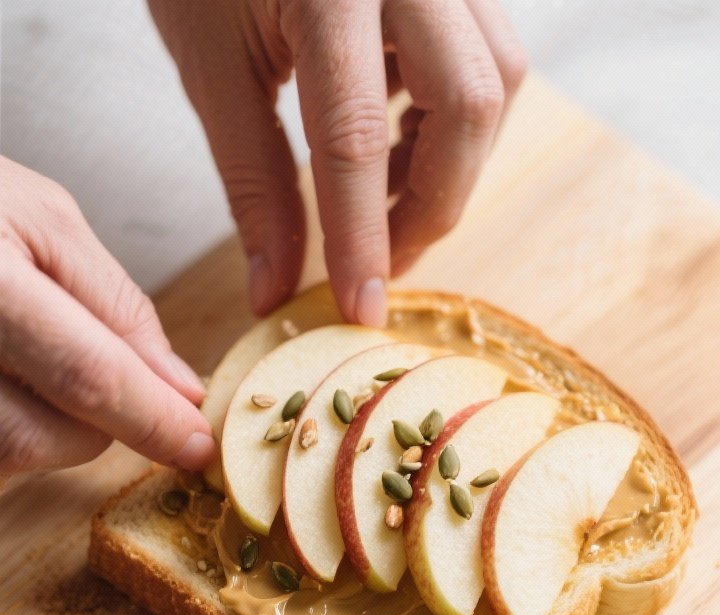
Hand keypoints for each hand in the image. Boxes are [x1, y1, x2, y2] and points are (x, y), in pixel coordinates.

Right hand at [0, 157, 215, 474]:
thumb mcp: (39, 216)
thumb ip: (116, 306)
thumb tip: (177, 389)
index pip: (87, 376)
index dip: (151, 421)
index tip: (195, 446)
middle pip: (40, 437)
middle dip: (94, 427)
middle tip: (103, 383)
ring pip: (5, 457)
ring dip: (42, 432)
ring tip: (30, 363)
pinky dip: (5, 430)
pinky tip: (4, 380)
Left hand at [150, 0, 525, 325]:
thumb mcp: (214, 71)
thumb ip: (253, 186)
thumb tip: (277, 293)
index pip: (353, 133)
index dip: (361, 236)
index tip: (361, 308)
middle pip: (469, 103)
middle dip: (432, 204)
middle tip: (381, 259)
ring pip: (496, 80)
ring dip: (450, 163)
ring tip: (381, 194)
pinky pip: (487, 55)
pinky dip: (450, 121)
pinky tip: (393, 139)